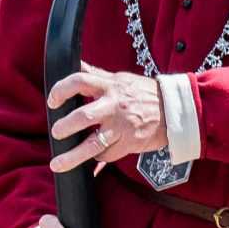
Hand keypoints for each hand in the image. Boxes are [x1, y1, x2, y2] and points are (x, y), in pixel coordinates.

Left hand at [47, 64, 168, 173]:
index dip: (60, 90)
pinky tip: (91, 158)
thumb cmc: (146, 94)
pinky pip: (107, 154)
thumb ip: (96, 74)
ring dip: (72, 156)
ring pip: (92, 144)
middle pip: (82, 117)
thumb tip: (76, 63)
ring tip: (57, 164)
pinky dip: (97, 157)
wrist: (176, 111)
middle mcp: (115, 105)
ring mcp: (122, 127)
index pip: (79, 81)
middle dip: (64, 127)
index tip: (52, 102)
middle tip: (57, 133)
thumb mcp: (121, 79)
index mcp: (111, 86)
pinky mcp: (130, 143)